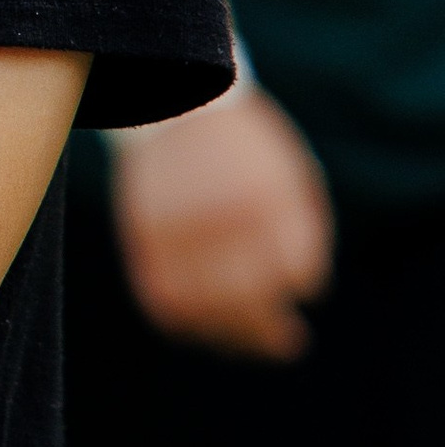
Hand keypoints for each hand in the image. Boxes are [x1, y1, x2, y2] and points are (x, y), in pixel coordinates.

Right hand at [110, 80, 332, 360]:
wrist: (174, 102)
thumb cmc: (244, 146)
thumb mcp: (288, 173)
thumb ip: (301, 231)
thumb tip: (299, 293)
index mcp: (267, 196)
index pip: (296, 271)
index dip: (301, 285)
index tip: (299, 288)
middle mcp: (221, 216)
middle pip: (251, 300)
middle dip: (271, 332)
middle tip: (287, 343)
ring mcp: (178, 229)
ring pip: (206, 311)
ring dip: (230, 338)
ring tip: (246, 344)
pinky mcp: (144, 238)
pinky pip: (164, 301)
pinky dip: (185, 323)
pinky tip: (205, 326)